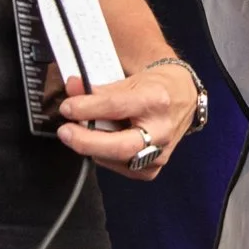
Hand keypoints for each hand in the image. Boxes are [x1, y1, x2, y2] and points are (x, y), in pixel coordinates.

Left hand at [53, 64, 199, 179]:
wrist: (184, 99)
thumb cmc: (156, 87)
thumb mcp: (130, 79)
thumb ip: (99, 89)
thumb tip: (71, 89)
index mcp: (156, 100)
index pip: (116, 107)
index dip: (87, 108)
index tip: (67, 108)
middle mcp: (161, 130)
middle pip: (119, 146)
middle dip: (87, 141)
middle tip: (65, 132)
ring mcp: (160, 153)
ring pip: (116, 160)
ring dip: (92, 147)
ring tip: (81, 133)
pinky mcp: (154, 169)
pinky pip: (121, 168)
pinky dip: (104, 156)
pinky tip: (101, 144)